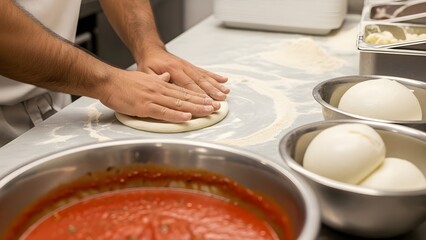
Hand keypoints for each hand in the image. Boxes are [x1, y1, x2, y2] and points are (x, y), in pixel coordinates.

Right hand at [99, 70, 219, 121]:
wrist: (108, 82)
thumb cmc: (125, 83)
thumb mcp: (145, 78)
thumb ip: (158, 80)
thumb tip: (168, 78)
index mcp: (161, 84)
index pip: (184, 90)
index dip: (198, 96)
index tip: (210, 100)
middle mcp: (160, 89)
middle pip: (185, 97)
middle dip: (202, 102)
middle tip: (216, 107)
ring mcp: (153, 98)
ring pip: (178, 103)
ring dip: (195, 108)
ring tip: (208, 112)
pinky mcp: (145, 106)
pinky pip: (163, 111)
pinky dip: (176, 114)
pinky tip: (187, 117)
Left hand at [136, 47, 229, 100]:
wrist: (151, 50)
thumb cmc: (148, 64)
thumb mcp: (146, 73)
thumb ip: (155, 80)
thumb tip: (165, 84)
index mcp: (172, 70)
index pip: (187, 85)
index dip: (198, 95)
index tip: (206, 103)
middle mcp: (183, 67)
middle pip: (200, 82)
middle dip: (211, 93)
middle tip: (220, 101)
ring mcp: (188, 66)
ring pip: (204, 77)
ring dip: (216, 86)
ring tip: (225, 93)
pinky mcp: (191, 67)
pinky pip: (205, 72)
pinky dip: (215, 77)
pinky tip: (224, 80)